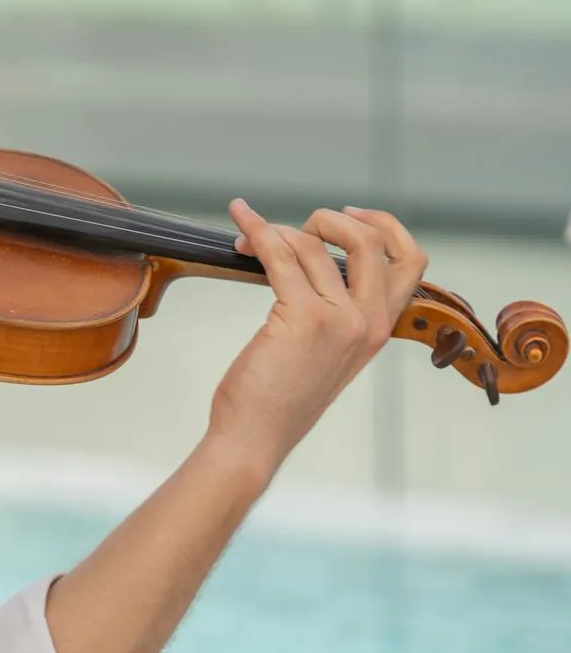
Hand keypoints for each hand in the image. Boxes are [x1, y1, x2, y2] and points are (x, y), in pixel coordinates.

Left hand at [209, 200, 427, 475]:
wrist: (255, 437)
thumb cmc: (278, 398)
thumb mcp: (325, 352)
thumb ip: (334, 311)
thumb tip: (307, 256)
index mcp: (380, 329)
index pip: (411, 261)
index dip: (385, 226)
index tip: (349, 215)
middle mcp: (369, 322)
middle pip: (369, 241)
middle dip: (329, 220)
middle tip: (294, 227)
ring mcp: (339, 319)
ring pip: (314, 246)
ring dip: (277, 231)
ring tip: (248, 239)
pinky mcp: (302, 317)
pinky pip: (280, 255)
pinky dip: (258, 231)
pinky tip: (242, 220)